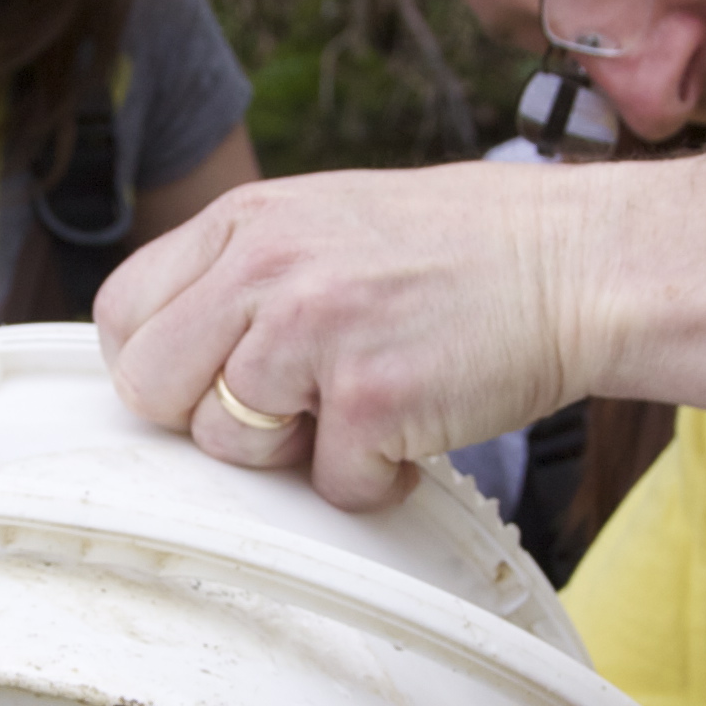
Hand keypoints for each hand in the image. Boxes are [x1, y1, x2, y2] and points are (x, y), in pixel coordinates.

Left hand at [98, 163, 601, 510]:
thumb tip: (174, 354)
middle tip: (282, 412)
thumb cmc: (464, 251)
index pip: (123, 311)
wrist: (581, 262)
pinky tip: (418, 426)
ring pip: (230, 445)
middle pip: (151, 387)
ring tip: (365, 406)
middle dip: (207, 420)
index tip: (207, 384)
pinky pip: (328, 485)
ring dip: (296, 453)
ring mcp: (314, 332)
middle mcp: (266, 267)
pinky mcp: (371, 399)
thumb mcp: (326, 222)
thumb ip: (244, 274)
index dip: (157, 367)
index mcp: (247, 220)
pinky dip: (376, 480)